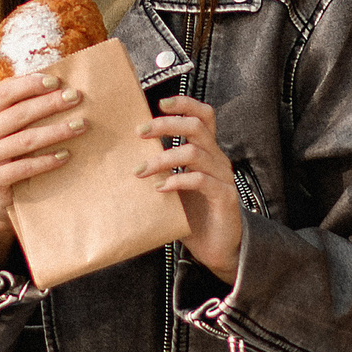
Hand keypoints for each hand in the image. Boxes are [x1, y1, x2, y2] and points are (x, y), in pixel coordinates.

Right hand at [0, 70, 89, 259]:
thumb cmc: (8, 157)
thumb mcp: (6, 131)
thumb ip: (17, 108)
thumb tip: (54, 84)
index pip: (3, 93)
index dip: (29, 85)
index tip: (56, 82)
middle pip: (17, 115)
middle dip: (49, 104)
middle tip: (75, 98)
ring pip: (24, 140)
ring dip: (56, 131)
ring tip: (80, 125)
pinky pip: (24, 168)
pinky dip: (47, 160)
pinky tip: (66, 155)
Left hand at [137, 95, 243, 281]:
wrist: (217, 248)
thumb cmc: (194, 216)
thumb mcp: (175, 186)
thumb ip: (162, 169)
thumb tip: (126, 156)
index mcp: (207, 152)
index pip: (204, 116)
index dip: (185, 104)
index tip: (161, 103)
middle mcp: (217, 160)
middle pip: (196, 127)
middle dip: (166, 125)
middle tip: (140, 132)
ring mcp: (223, 178)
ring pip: (195, 153)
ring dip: (163, 158)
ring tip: (140, 171)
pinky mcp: (225, 197)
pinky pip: (201, 181)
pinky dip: (178, 181)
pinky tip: (161, 189)